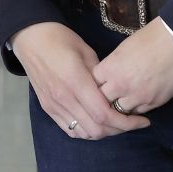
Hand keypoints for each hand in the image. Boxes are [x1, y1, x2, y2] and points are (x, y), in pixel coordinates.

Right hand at [11, 21, 149, 140]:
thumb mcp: (86, 51)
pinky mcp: (47, 108)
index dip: (126, 122)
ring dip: (103, 132)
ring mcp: (53, 105)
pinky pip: (70, 130)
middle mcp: (63, 98)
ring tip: (115, 123)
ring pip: (84, 133)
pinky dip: (87, 131)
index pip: (104, 114)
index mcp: (75, 81)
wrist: (30, 38)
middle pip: (96, 129)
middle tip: (131, 122)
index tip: (142, 120)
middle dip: (118, 130)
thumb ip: (101, 76)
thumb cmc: (60, 39)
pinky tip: (96, 122)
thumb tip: (116, 93)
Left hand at [92, 18, 172, 116]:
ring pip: (119, 111)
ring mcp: (138, 96)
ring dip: (119, 106)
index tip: (100, 83)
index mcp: (110, 69)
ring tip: (123, 99)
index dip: (96, 84)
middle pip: (103, 101)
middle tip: (108, 95)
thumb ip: (112, 65)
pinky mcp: (155, 102)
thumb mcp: (122, 49)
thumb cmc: (150, 38)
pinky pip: (139, 112)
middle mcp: (121, 85)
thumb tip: (109, 75)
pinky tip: (137, 101)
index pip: (93, 84)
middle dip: (104, 98)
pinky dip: (136, 109)